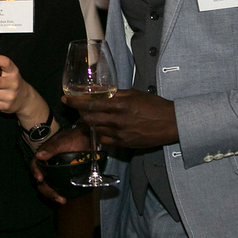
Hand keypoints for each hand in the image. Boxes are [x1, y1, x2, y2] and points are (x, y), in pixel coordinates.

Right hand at [30, 124, 91, 203]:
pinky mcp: (64, 177)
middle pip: (41, 180)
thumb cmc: (74, 137)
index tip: (40, 179)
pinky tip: (66, 197)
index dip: (35, 172)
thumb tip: (39, 156)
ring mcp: (56, 173)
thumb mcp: (64, 141)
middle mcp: (48, 165)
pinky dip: (61, 194)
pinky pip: (59, 187)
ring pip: (49, 186)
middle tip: (57, 197)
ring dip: (53, 195)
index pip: (35, 165)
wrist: (87, 139)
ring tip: (62, 200)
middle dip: (47, 190)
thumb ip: (52, 148)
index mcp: (44, 155)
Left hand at [62, 89, 177, 148]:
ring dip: (89, 124)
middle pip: (89, 118)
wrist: (171, 124)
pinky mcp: (123, 144)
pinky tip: (102, 129)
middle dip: (80, 113)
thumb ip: (116, 94)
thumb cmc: (154, 106)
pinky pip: (104, 140)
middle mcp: (118, 120)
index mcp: (120, 105)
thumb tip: (101, 92)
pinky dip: (100, 133)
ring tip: (89, 118)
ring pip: (95, 129)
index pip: (91, 104)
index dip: (75, 102)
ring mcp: (120, 134)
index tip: (65, 99)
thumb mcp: (135, 94)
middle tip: (77, 109)